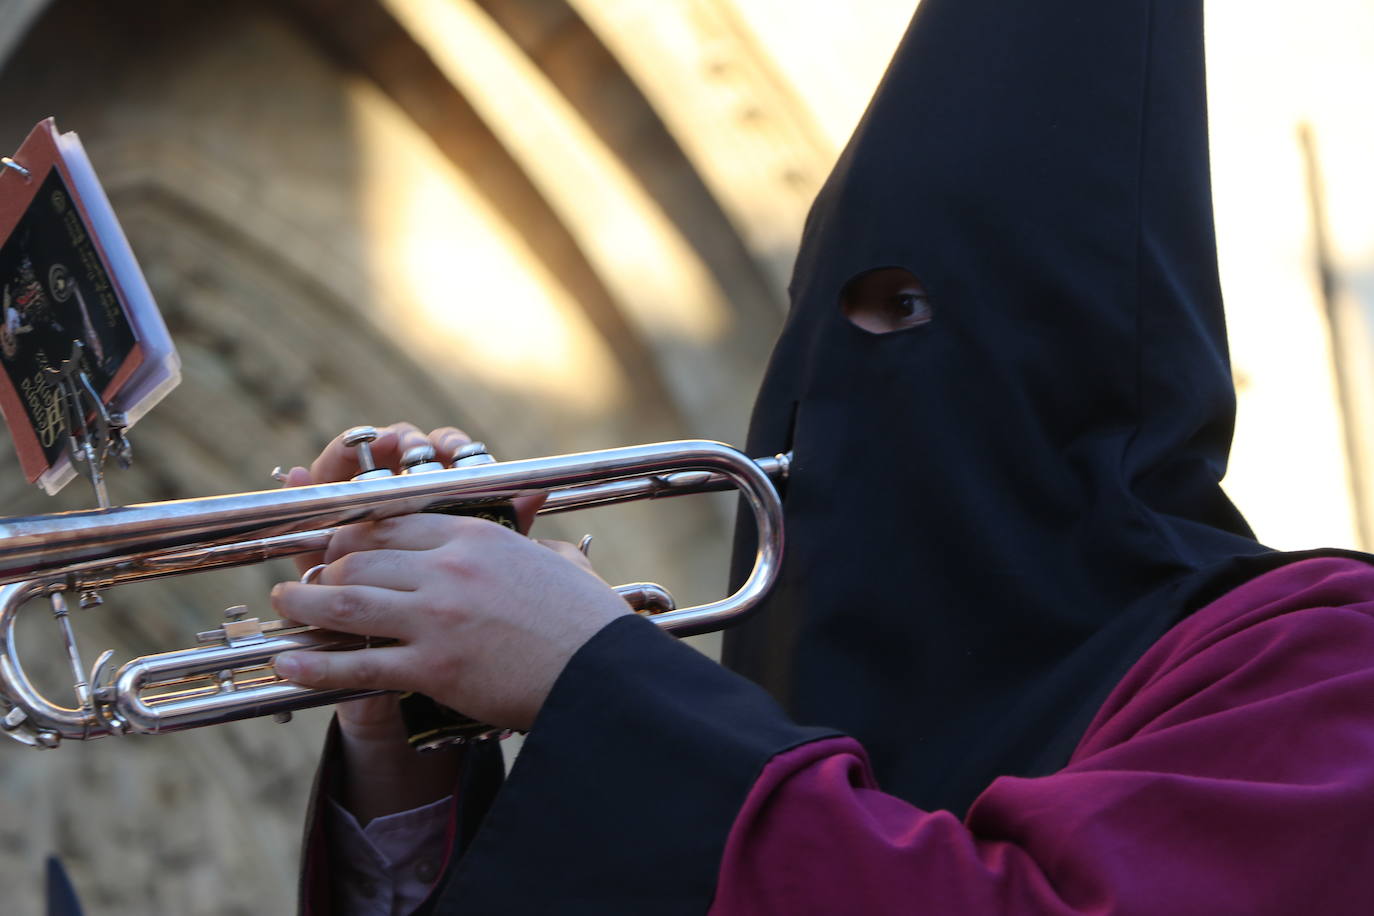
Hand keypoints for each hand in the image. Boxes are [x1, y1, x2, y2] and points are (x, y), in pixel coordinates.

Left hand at [270, 514, 629, 730]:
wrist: (601, 674)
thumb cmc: (590, 621)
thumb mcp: (560, 564)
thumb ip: (536, 546)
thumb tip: (541, 543)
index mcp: (475, 537)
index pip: (395, 522)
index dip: (357, 532)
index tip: (341, 542)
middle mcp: (447, 569)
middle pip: (362, 556)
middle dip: (327, 565)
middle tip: (309, 577)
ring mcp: (435, 618)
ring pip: (346, 600)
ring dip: (304, 602)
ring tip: (284, 603)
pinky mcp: (432, 668)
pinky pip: (358, 664)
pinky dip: (316, 664)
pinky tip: (288, 663)